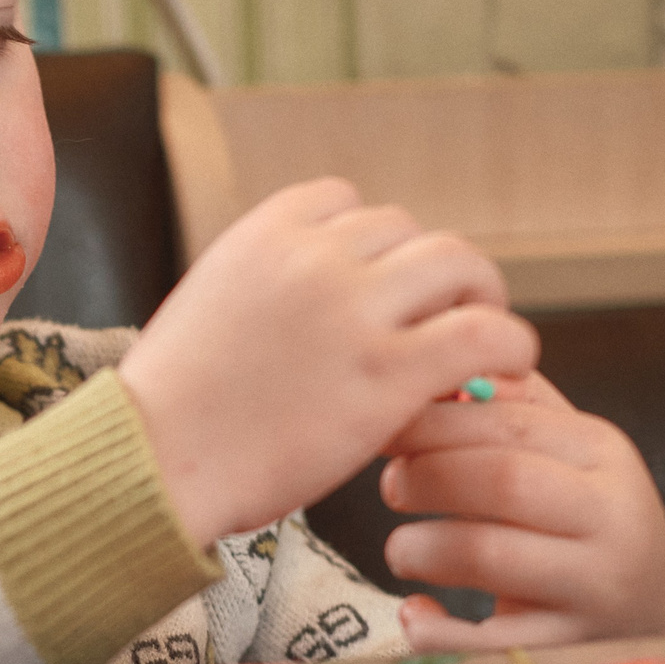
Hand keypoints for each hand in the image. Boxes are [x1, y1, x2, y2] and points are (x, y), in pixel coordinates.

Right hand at [118, 178, 537, 546]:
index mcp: (265, 232)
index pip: (346, 201)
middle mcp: (315, 254)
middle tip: (443, 315)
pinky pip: (486, 333)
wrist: (153, 462)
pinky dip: (510, 345)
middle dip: (428, 273)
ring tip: (483, 339)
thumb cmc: (169, 407)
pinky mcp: (391, 372)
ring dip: (479, 295)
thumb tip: (315, 297)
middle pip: (409, 230)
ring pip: (458, 264)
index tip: (377, 287)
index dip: (372, 245)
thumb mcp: (208, 304)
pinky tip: (508, 369)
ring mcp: (357, 309)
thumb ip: (264, 283)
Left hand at [379, 373, 664, 650]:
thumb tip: (436, 362)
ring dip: (424, 548)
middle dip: (428, 478)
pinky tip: (418, 615)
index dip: (435, 422)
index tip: (387, 428)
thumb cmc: (580, 520)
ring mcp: (598, 588)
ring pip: (491, 556)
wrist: (647, 616)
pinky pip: (490, 642)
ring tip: (402, 548)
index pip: (511, 423)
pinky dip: (438, 631)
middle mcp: (613, 517)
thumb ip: (511, 407)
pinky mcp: (572, 649)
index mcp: (604, 453)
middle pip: (503, 481)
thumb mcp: (566, 454)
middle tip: (390, 485)